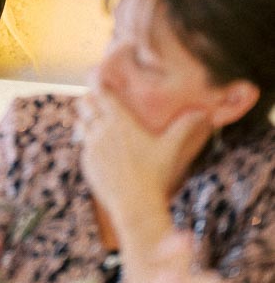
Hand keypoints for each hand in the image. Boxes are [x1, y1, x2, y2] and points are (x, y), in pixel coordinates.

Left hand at [77, 87, 211, 227]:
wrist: (135, 205)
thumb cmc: (155, 176)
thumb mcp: (171, 149)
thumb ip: (184, 128)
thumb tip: (203, 113)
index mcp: (121, 121)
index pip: (102, 93)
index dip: (97, 82)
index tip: (96, 77)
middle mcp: (102, 129)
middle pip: (84, 104)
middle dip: (88, 99)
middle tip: (95, 100)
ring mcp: (91, 146)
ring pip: (80, 123)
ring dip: (84, 119)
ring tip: (92, 120)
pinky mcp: (86, 162)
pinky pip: (83, 145)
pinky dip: (87, 142)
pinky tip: (98, 147)